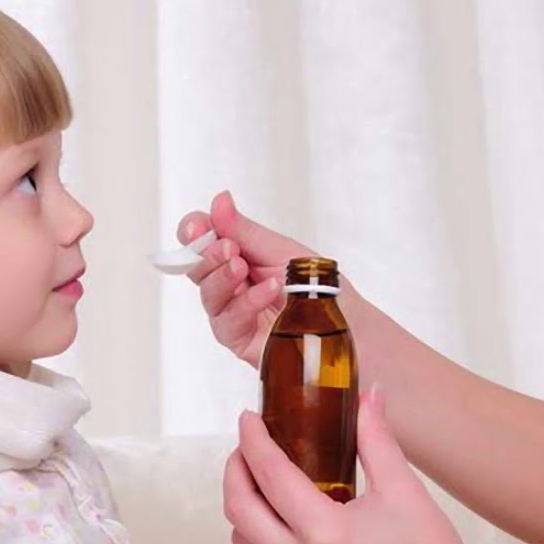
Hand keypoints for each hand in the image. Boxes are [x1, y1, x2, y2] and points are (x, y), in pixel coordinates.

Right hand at [177, 191, 318, 366]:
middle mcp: (233, 286)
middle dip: (207, 255)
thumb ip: (246, 232)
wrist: (350, 324)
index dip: (193, 232)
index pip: (202, 242)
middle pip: (197, 269)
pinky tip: (267, 292)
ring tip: (242, 267)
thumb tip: (219, 201)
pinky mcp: (242, 342)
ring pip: (208, 297)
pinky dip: (246, 303)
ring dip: (222, 278)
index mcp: (239, 258)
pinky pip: (228, 323)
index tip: (198, 226)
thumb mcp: (283, 251)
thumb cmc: (322, 288)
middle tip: (229, 248)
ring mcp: (235, 314)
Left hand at [222, 388, 484, 543]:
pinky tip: (282, 511)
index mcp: (324, 533)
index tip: (249, 418)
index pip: (270, 476)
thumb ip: (376, 438)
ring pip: (243, 539)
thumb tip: (368, 397)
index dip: (254, 441)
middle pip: (239, 509)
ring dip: (242, 503)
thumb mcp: (403, 489)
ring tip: (261, 475)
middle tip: (249, 443)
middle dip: (235, 469)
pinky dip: (258, 529)